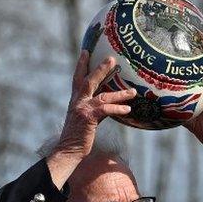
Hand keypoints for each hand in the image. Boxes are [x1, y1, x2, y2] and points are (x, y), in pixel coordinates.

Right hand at [47, 51, 136, 186]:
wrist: (68, 150)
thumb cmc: (78, 136)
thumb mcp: (85, 119)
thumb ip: (95, 109)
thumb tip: (109, 105)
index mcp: (75, 100)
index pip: (78, 78)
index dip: (81, 64)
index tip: (86, 51)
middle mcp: (77, 102)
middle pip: (89, 80)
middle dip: (100, 68)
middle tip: (111, 58)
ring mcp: (82, 109)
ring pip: (102, 95)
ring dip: (119, 93)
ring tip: (133, 91)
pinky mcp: (88, 118)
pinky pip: (106, 110)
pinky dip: (117, 108)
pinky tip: (128, 109)